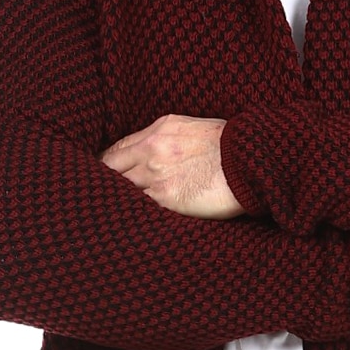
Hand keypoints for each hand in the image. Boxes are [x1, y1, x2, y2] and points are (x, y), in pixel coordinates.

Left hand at [101, 115, 243, 218]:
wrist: (250, 161)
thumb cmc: (232, 147)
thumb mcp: (198, 128)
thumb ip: (173, 138)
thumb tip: (162, 151)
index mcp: (160, 129)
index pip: (120, 147)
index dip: (108, 163)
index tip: (105, 175)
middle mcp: (152, 149)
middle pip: (112, 167)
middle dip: (104, 181)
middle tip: (99, 196)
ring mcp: (157, 174)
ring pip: (122, 188)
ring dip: (117, 200)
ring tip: (112, 213)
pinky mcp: (166, 197)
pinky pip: (139, 206)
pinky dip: (134, 213)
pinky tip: (129, 221)